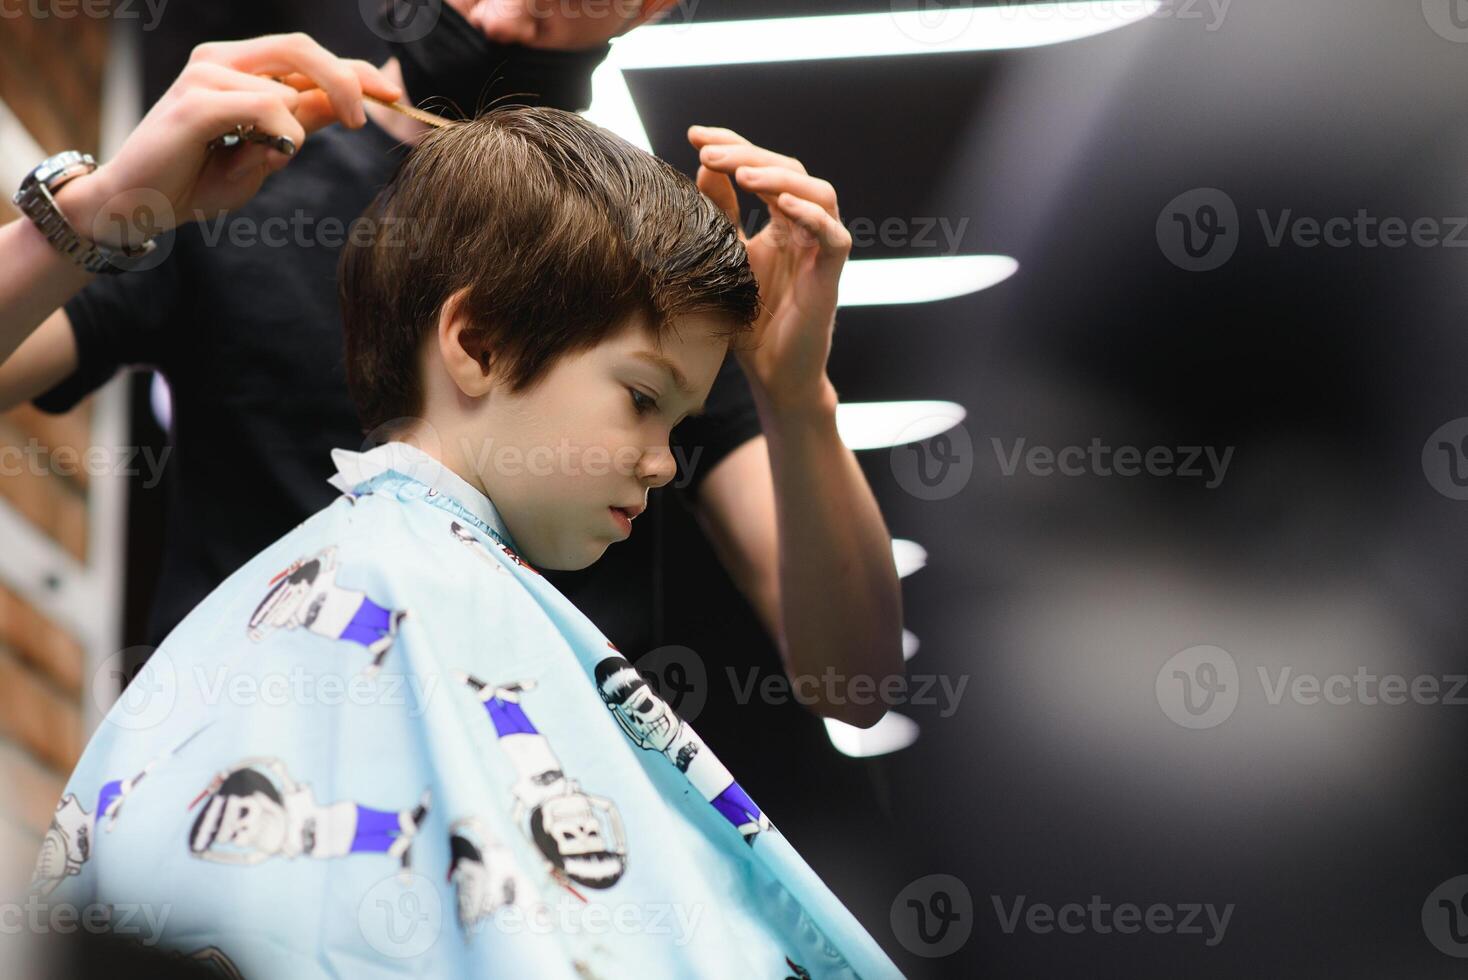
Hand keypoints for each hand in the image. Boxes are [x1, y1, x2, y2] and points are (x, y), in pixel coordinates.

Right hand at [55, 33, 400, 248]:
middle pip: (301, 48)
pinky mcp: (195, 101)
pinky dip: (278, 134)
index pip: (307, 56)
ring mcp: (206, 75)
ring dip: (293, 131)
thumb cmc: (197, 181)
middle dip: (345, 80)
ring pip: (286, 88)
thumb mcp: (265, 153)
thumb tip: (343, 107)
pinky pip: (265, 108)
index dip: (355, 71)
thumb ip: (299, 125)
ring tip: (262, 160)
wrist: (139, 206)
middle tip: (360, 121)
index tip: (393, 95)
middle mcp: (222, 61)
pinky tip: (266, 155)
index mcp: (240, 68)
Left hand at [688, 125, 849, 415]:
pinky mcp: (831, 275)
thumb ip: (720, 215)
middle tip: (709, 151)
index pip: (762, 166)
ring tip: (742, 174)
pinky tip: (782, 205)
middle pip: (789, 170)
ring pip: (818, 192)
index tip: (694, 135)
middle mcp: (805, 227)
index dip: (733, 144)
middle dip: (748, 154)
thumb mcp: (724, 257)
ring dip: (779, 178)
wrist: (772, 373)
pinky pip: (833, 236)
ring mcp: (821, 248)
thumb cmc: (749, 320)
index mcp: (781, 220)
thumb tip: (705, 168)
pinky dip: (812, 215)